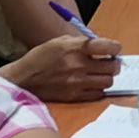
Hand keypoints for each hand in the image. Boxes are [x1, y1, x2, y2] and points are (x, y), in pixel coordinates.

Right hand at [1, 35, 123, 102]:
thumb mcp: (59, 42)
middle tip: (109, 63)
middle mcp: (79, 65)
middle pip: (112, 67)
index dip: (115, 48)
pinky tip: (91, 84)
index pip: (107, 47)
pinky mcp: (75, 96)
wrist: (23, 79)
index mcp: (75, 48)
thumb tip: (100, 46)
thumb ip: (80, 42)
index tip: (114, 49)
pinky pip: (98, 94)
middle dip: (114, 63)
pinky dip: (98, 89)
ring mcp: (77, 83)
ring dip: (107, 77)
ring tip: (99, 74)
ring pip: (108, 82)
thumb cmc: (40, 58)